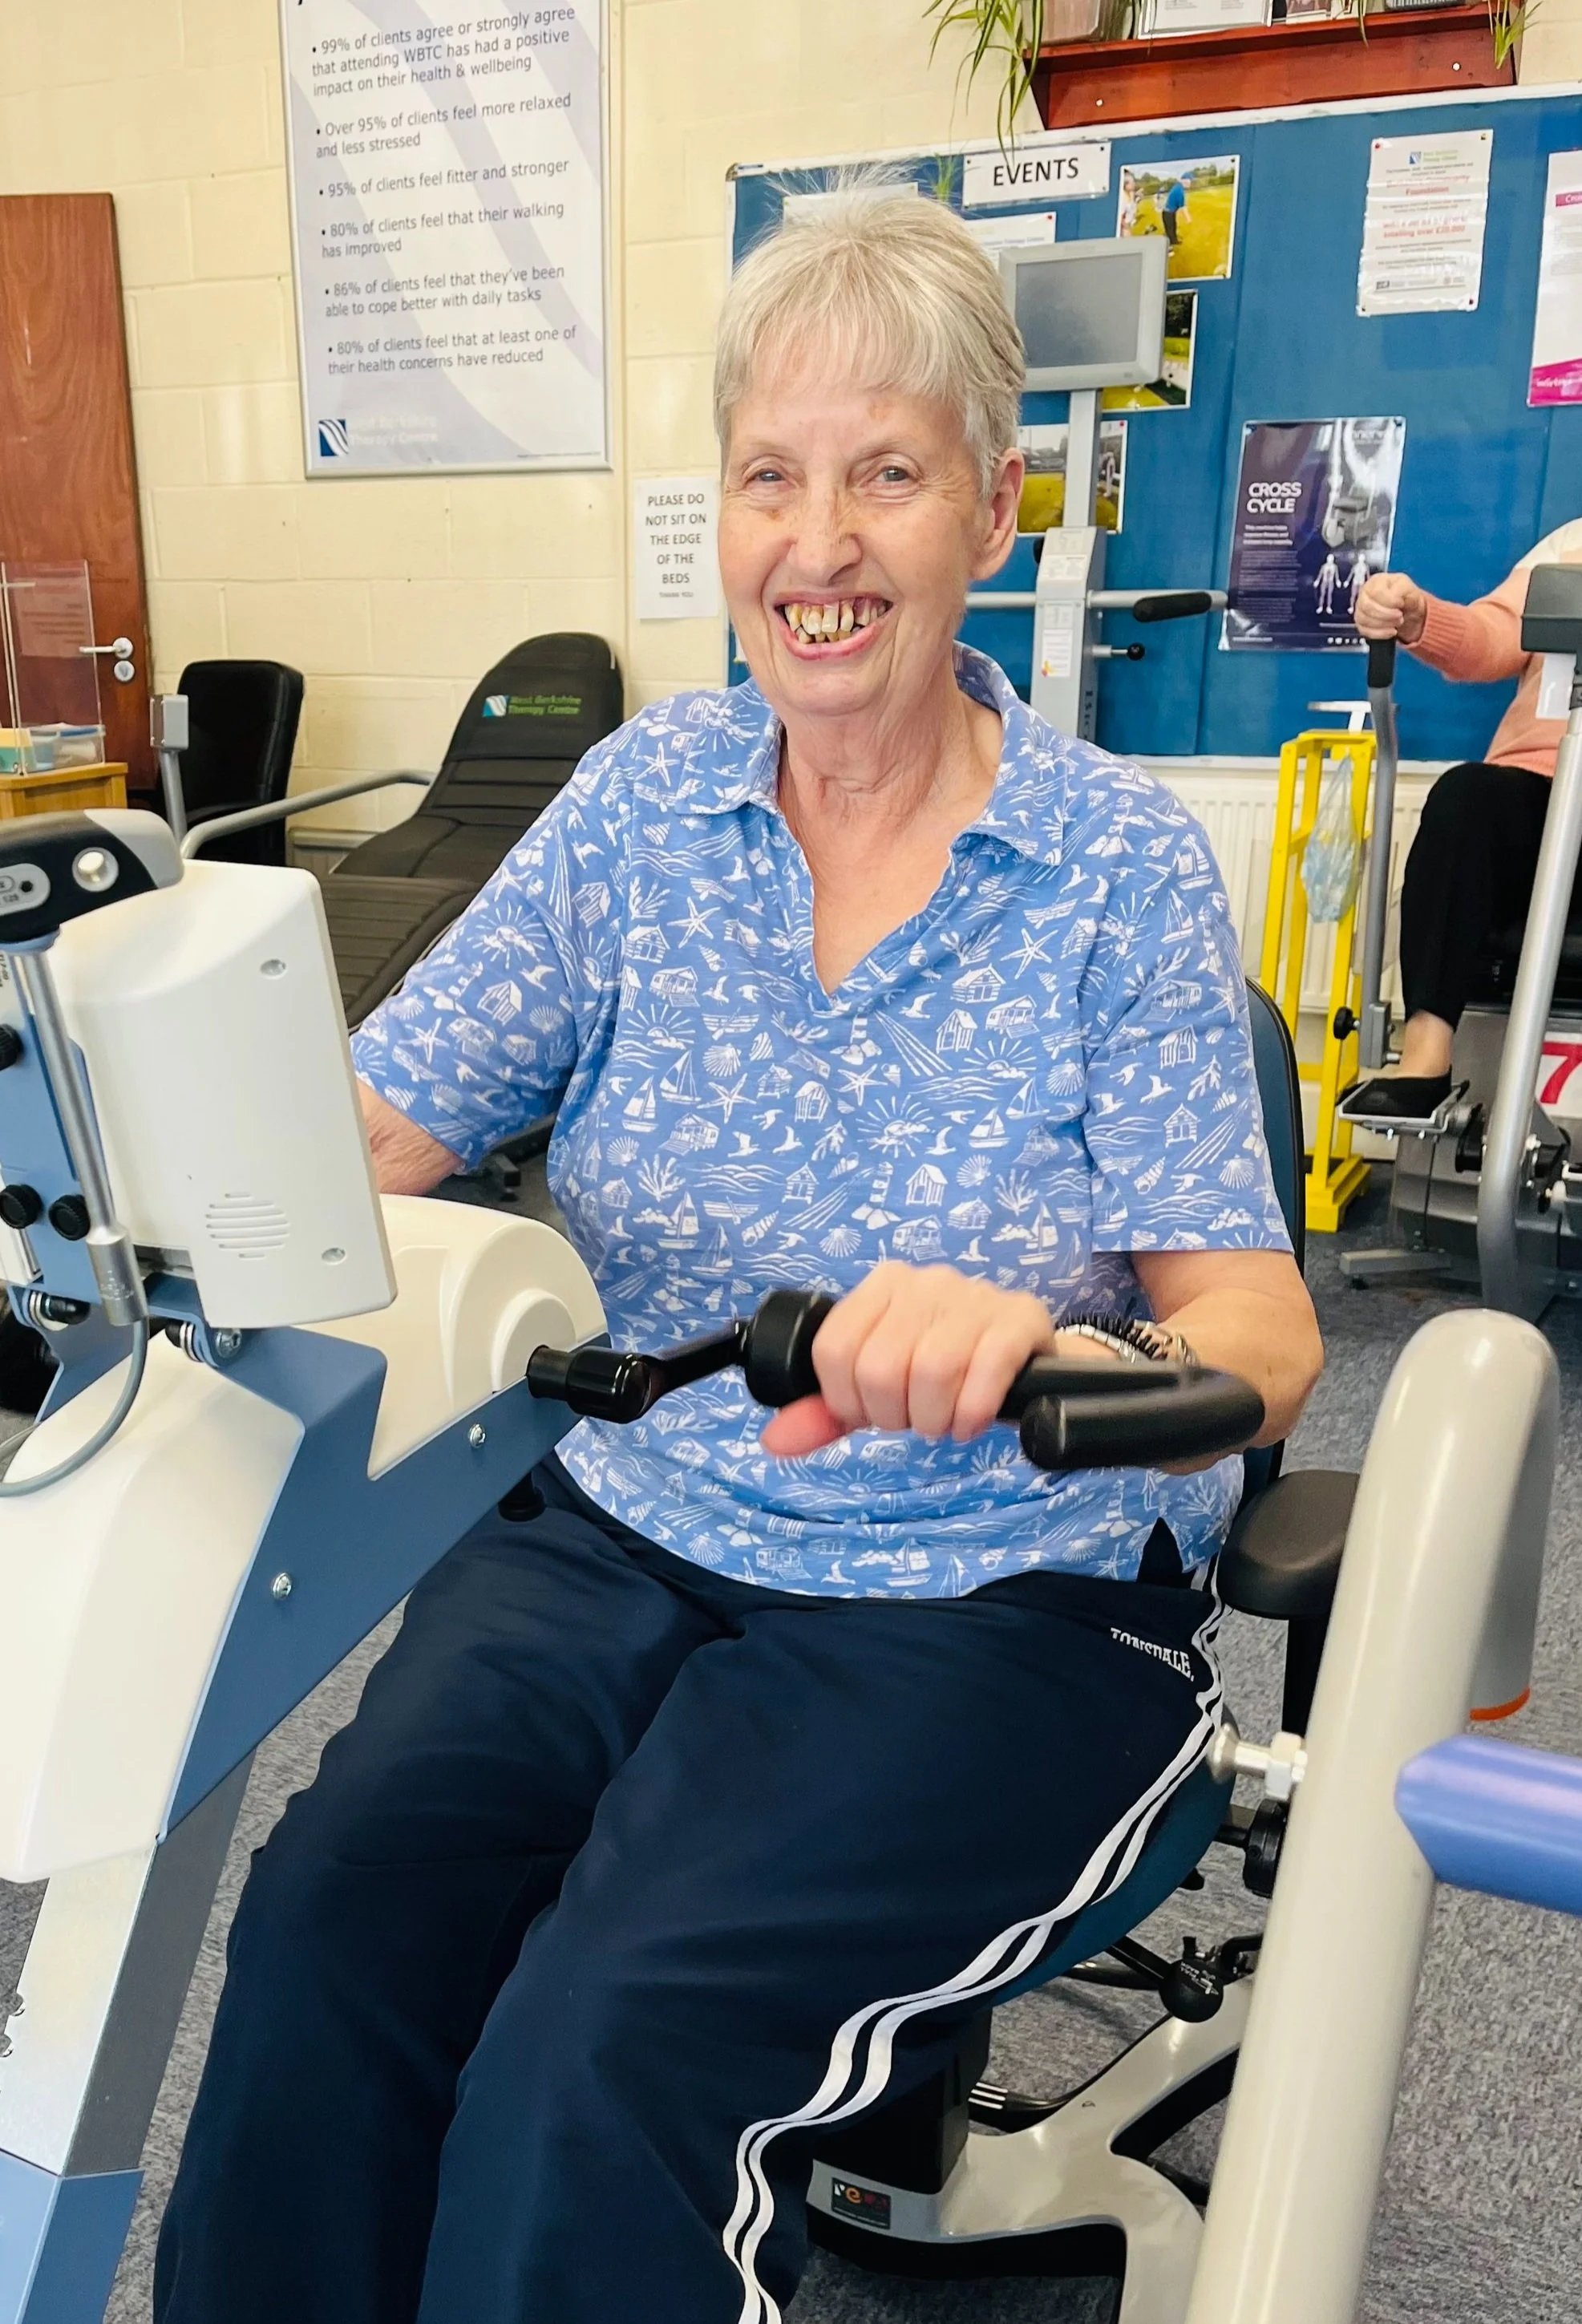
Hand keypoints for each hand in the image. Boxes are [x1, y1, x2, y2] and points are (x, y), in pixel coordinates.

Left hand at [758, 1262, 1116, 1458]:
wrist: (1026, 1359)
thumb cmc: (943, 1371)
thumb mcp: (880, 1388)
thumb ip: (826, 1413)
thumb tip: (774, 1441)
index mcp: (882, 1286)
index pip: (834, 1349)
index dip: (846, 1400)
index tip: (871, 1413)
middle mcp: (925, 1281)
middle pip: (879, 1366)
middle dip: (893, 1415)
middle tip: (914, 1420)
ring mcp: (974, 1296)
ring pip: (931, 1370)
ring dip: (934, 1418)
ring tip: (944, 1421)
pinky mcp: (1019, 1318)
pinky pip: (985, 1370)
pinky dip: (972, 1411)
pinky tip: (972, 1421)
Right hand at [1356, 570, 1426, 646]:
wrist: (1406, 610)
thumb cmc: (1406, 597)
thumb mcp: (1411, 590)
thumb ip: (1406, 592)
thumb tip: (1398, 599)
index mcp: (1377, 581)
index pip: (1376, 592)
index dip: (1389, 601)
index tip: (1401, 604)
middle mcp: (1365, 593)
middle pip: (1367, 606)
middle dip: (1386, 615)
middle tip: (1400, 616)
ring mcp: (1360, 609)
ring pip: (1364, 619)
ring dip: (1384, 624)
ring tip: (1398, 623)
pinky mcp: (1361, 623)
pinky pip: (1364, 631)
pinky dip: (1380, 633)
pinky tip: (1392, 631)